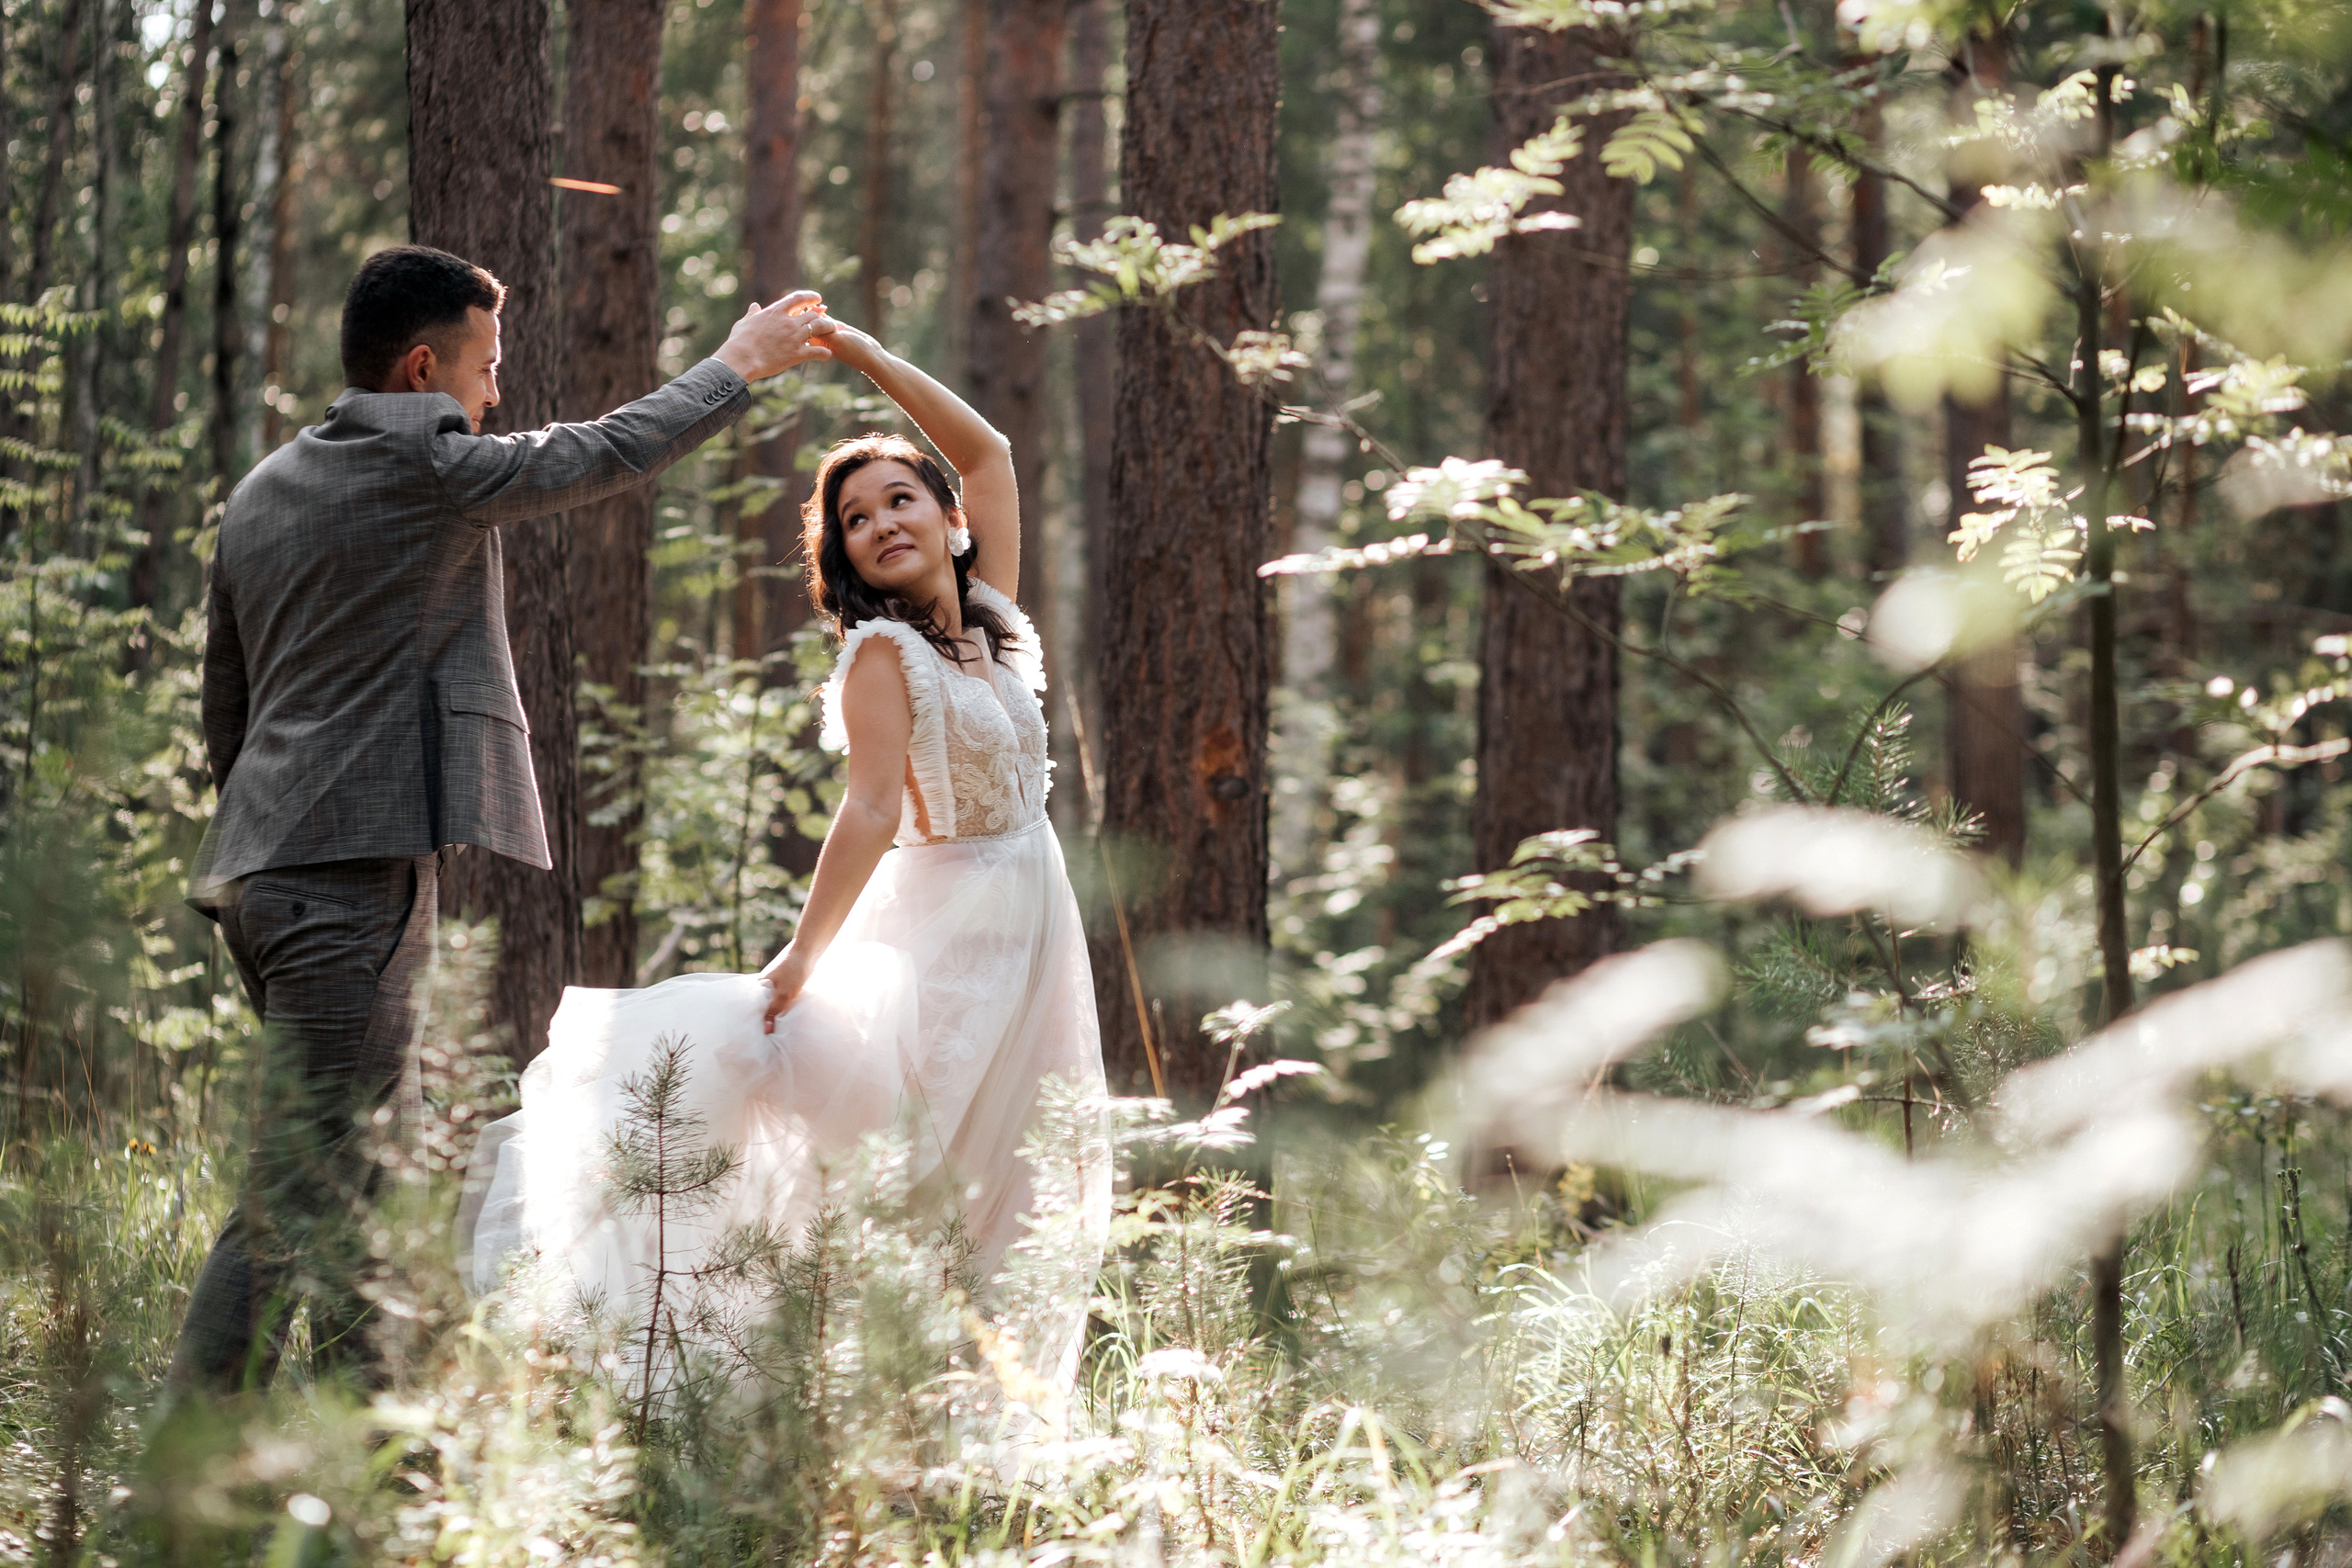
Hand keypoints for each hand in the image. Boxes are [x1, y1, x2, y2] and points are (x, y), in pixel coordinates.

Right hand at [713, 290, 836, 381]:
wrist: (741, 359)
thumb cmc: (739, 341)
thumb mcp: (744, 323)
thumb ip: (752, 314)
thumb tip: (754, 306)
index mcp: (775, 311)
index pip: (798, 298)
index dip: (810, 296)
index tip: (818, 298)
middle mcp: (788, 322)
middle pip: (812, 313)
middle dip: (821, 315)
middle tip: (826, 318)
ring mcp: (794, 337)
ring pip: (820, 327)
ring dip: (828, 327)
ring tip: (833, 330)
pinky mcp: (797, 354)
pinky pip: (818, 351)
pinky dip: (825, 353)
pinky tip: (827, 355)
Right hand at [759, 942, 813, 1033]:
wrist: (807, 951)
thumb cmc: (794, 970)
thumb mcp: (784, 994)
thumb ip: (774, 1011)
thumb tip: (766, 1030)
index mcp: (758, 986)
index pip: (751, 1007)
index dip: (753, 1020)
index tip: (753, 1035)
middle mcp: (764, 985)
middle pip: (761, 1006)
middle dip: (764, 1019)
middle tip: (767, 1037)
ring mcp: (774, 984)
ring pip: (772, 1003)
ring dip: (775, 1013)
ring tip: (776, 1030)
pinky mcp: (785, 984)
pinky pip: (781, 999)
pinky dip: (782, 1007)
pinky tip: (786, 1016)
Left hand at [807, 313, 885, 375]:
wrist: (870, 352)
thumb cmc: (854, 350)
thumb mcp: (837, 341)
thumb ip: (824, 332)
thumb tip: (808, 322)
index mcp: (816, 345)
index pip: (805, 329)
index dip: (803, 319)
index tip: (806, 311)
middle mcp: (819, 339)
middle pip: (808, 323)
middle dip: (809, 313)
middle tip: (813, 305)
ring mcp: (826, 332)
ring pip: (816, 318)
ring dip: (816, 310)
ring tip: (821, 306)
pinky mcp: (834, 327)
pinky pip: (823, 317)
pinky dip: (822, 310)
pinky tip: (824, 307)